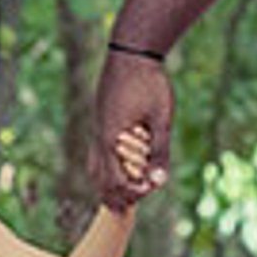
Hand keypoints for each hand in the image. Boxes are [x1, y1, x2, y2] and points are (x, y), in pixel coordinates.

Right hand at [95, 49, 172, 210]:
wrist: (131, 50)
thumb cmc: (148, 82)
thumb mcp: (162, 118)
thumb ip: (160, 151)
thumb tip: (159, 181)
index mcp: (111, 139)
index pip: (116, 181)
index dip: (133, 192)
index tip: (150, 189)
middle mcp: (99, 137)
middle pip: (100, 179)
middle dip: (116, 195)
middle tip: (131, 206)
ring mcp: (98, 127)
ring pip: (95, 166)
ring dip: (107, 183)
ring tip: (120, 195)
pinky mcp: (102, 119)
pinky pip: (97, 152)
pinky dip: (105, 167)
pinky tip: (117, 166)